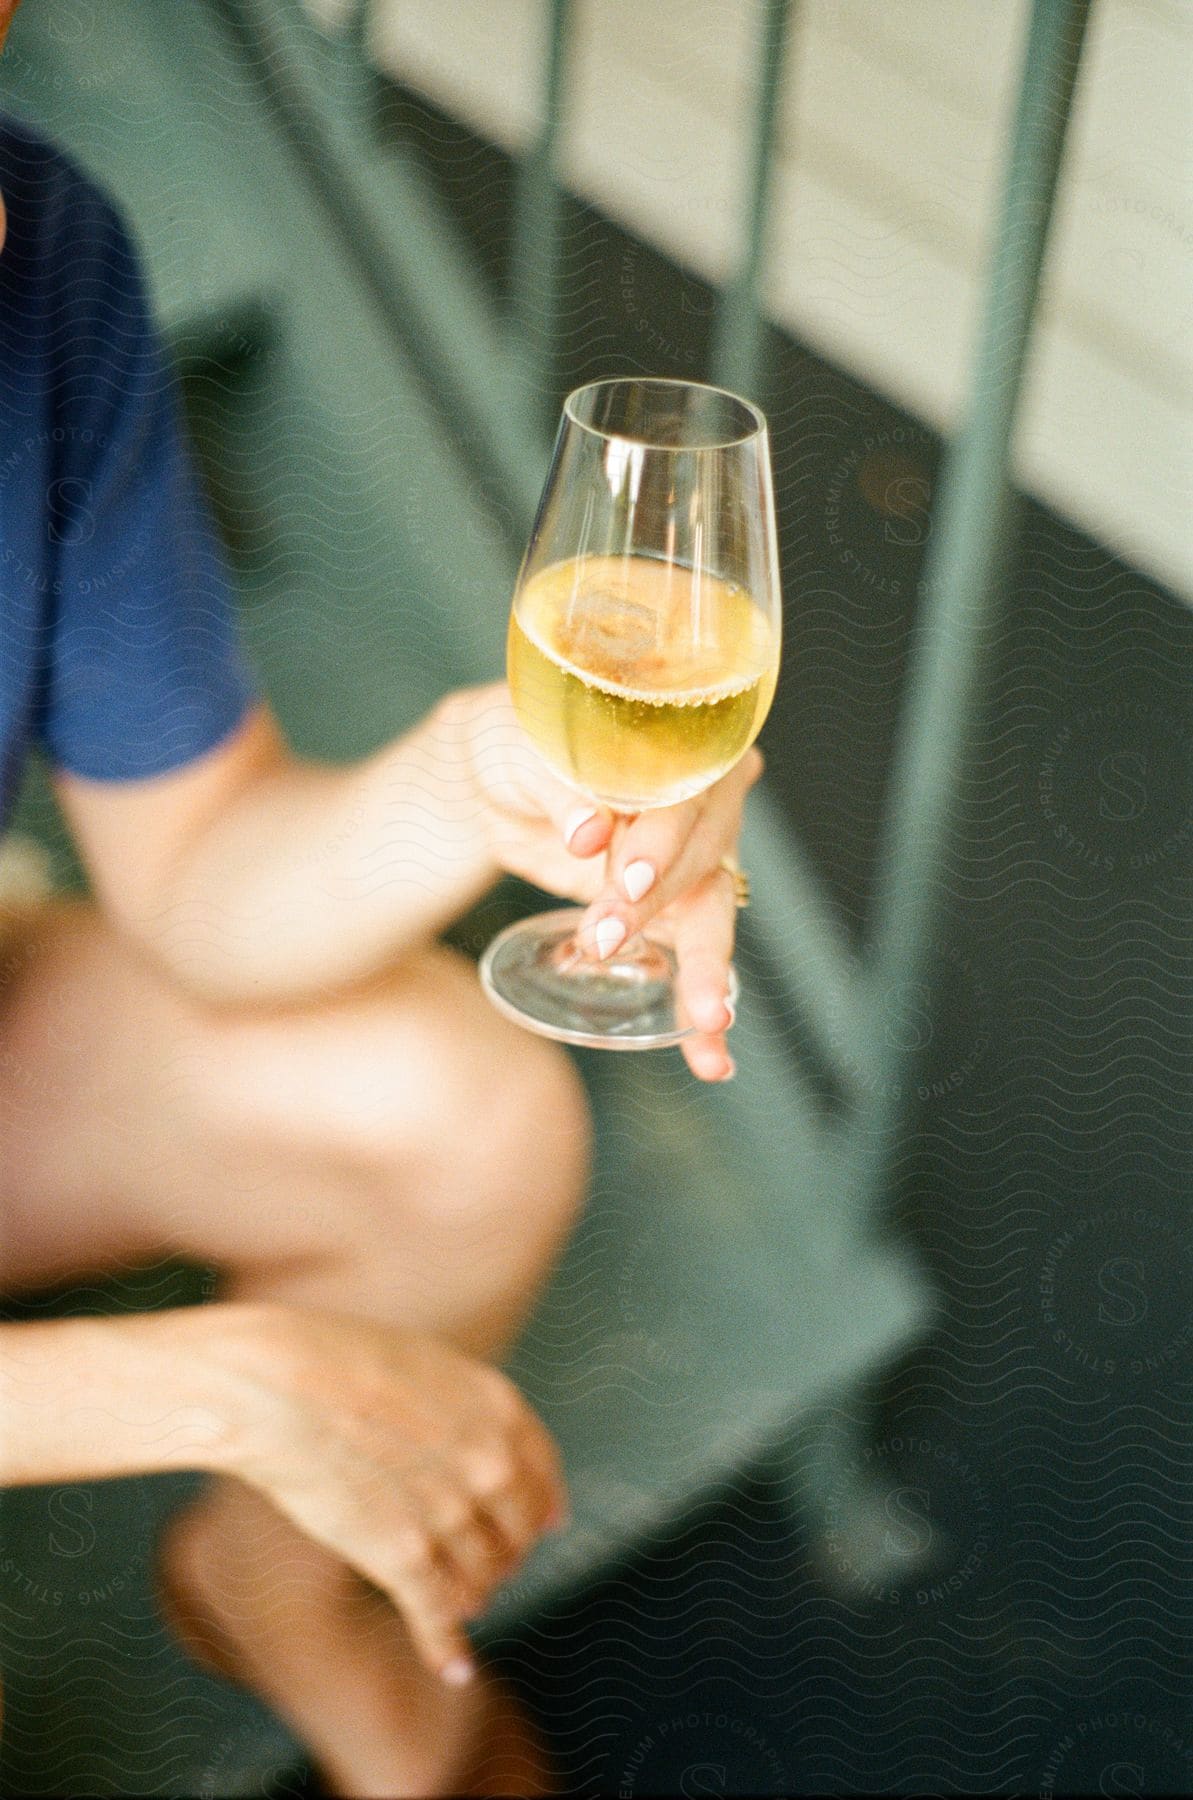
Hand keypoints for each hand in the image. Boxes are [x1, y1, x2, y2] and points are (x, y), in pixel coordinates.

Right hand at [219, 1306, 566, 1683]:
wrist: (284, 1385)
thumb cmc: (341, 1363)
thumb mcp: (428, 1367)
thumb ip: (466, 1412)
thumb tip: (488, 1455)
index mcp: (500, 1411)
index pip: (542, 1477)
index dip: (542, 1507)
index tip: (545, 1525)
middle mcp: (490, 1465)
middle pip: (516, 1535)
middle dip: (504, 1553)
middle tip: (488, 1563)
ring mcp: (450, 1515)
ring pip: (481, 1579)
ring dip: (472, 1594)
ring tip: (459, 1600)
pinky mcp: (404, 1559)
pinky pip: (439, 1617)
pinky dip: (445, 1648)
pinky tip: (454, 1668)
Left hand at [445, 682, 762, 1081]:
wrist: (494, 783)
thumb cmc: (516, 746)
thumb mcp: (524, 750)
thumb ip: (562, 788)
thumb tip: (591, 833)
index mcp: (678, 748)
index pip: (685, 795)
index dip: (662, 841)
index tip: (628, 881)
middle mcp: (699, 803)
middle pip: (705, 859)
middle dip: (663, 909)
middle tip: (612, 942)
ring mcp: (690, 861)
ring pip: (711, 916)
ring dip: (708, 973)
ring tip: (708, 1027)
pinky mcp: (668, 909)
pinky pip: (694, 958)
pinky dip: (701, 1008)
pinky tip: (712, 1060)